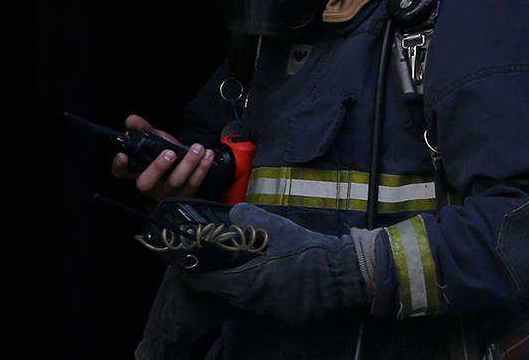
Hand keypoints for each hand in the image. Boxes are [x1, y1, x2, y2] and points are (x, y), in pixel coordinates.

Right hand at [110, 115, 215, 201]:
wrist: (185, 161)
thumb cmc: (165, 151)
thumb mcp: (154, 138)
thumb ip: (144, 129)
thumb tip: (131, 119)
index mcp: (136, 171)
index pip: (121, 172)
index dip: (119, 166)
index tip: (123, 156)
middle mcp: (149, 185)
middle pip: (147, 183)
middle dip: (159, 168)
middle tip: (170, 153)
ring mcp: (166, 193)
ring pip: (175, 183)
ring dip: (188, 164)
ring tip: (197, 148)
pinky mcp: (184, 195)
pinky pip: (193, 184)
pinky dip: (202, 169)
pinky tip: (207, 156)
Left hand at [182, 203, 379, 324]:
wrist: (339, 270)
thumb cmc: (303, 247)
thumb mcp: (273, 225)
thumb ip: (247, 217)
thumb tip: (232, 213)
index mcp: (246, 281)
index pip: (207, 283)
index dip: (195, 274)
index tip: (189, 265)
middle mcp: (254, 301)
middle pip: (223, 293)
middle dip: (216, 279)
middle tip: (212, 263)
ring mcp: (270, 311)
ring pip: (242, 300)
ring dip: (237, 286)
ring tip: (238, 268)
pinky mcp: (285, 315)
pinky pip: (262, 305)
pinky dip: (258, 293)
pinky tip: (264, 277)